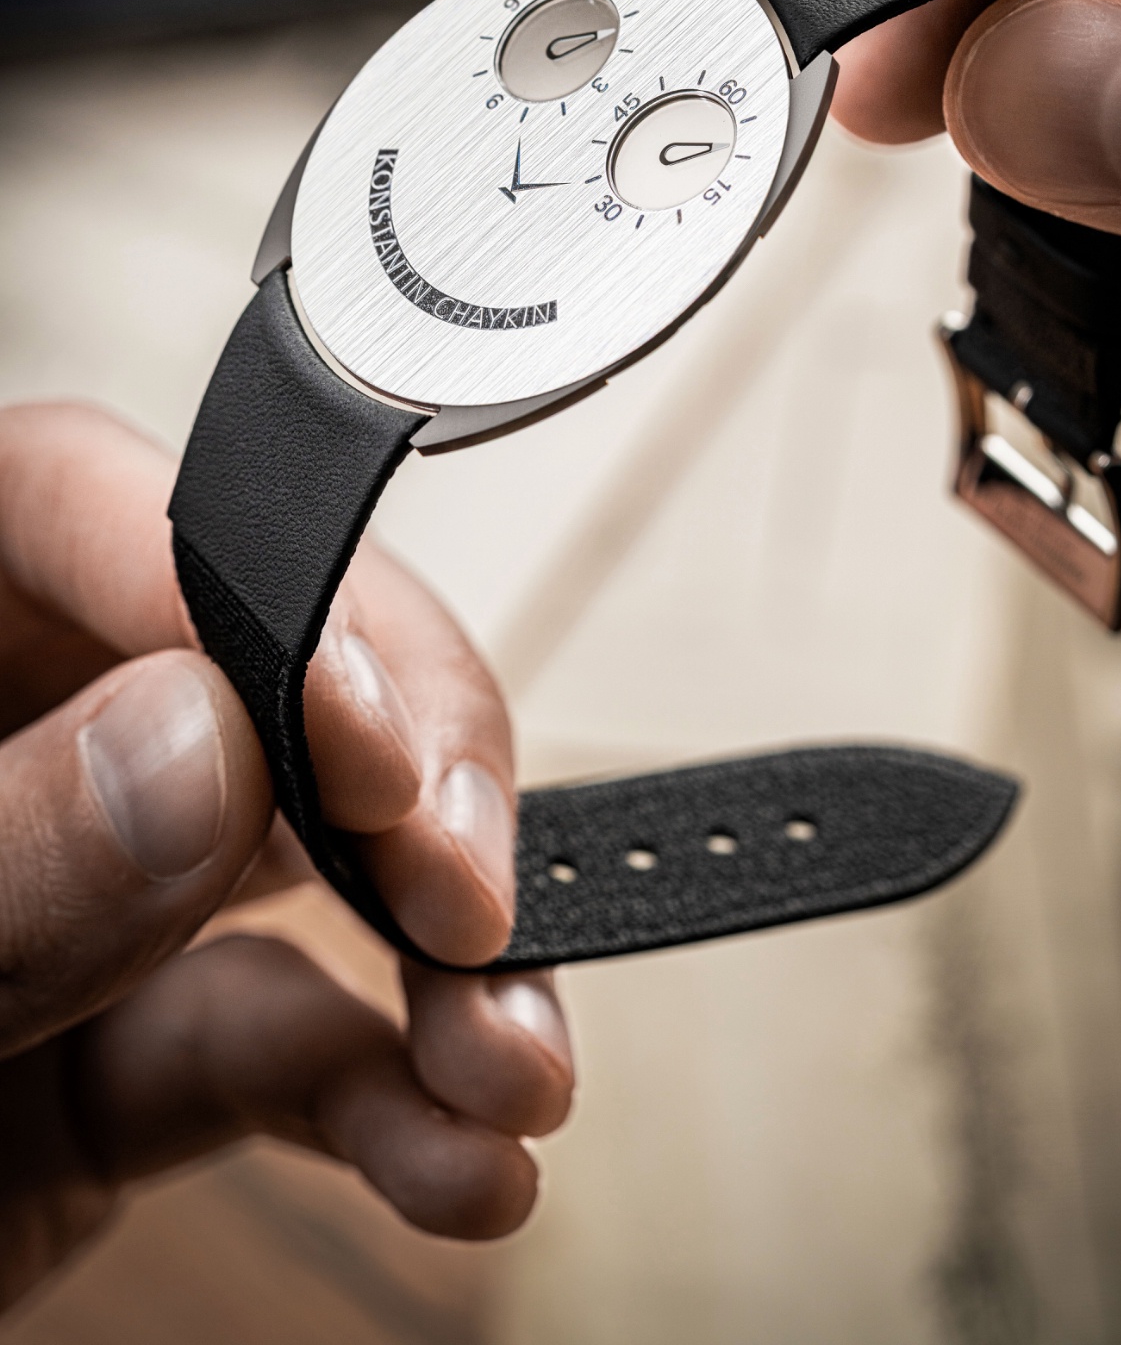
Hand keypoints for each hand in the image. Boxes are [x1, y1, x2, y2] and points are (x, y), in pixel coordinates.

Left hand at [0, 402, 572, 1309]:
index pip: (65, 504)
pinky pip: (271, 1046)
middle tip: (469, 881)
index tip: (358, 728)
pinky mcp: (110, 1062)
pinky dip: (387, 1103)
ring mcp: (63, 904)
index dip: (245, 578)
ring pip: (295, 873)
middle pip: (242, 669)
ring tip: (514, 1069)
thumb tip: (207, 737)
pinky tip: (463, 1161)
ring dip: (439, 971)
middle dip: (394, 773)